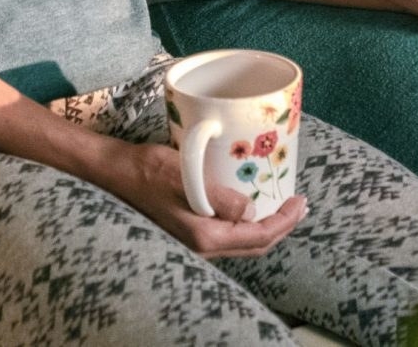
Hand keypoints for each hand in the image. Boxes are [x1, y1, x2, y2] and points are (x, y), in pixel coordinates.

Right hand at [99, 140, 307, 257]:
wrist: (117, 174)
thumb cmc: (148, 170)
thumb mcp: (186, 177)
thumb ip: (220, 198)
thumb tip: (251, 213)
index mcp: (204, 236)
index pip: (258, 236)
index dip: (285, 221)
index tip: (301, 201)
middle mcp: (202, 246)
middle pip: (254, 245)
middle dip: (282, 226)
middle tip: (300, 205)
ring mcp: (195, 242)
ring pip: (243, 243)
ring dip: (266, 226)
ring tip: (282, 206)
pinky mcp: (190, 232)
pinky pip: (229, 236)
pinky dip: (248, 224)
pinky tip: (252, 207)